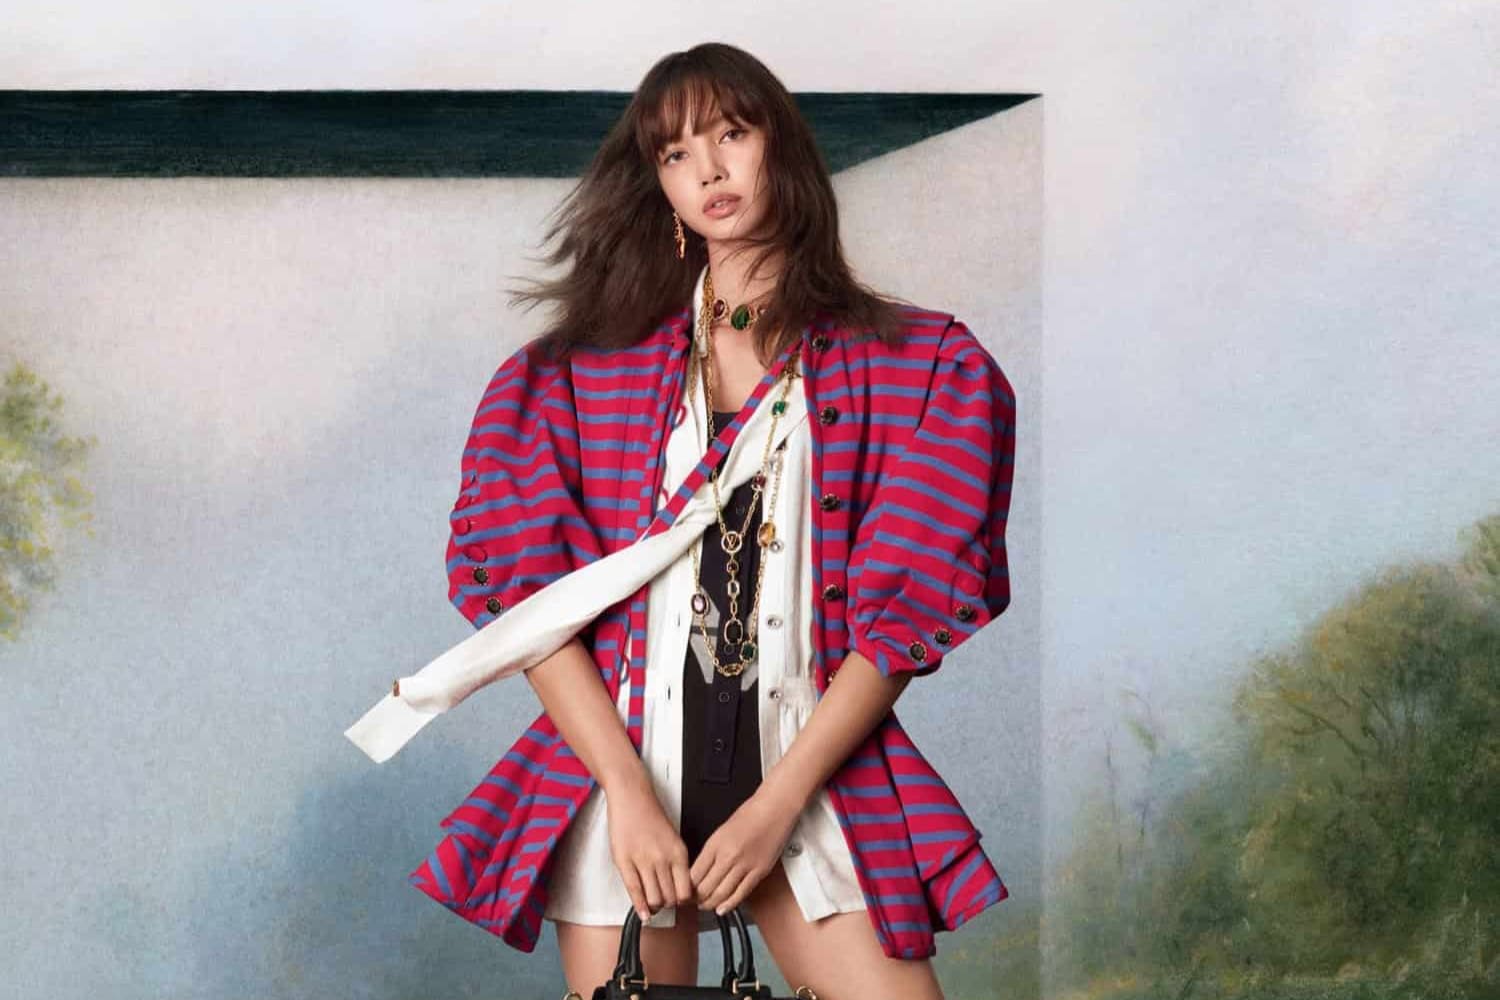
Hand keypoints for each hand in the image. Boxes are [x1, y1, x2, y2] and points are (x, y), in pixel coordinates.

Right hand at [604, 772, 693, 921]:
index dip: (684, 901)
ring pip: (654, 898)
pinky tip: (643, 914)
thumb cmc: (651, 815)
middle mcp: (663, 858)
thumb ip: (676, 861)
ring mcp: (643, 861)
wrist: (631, 797)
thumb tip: (679, 886)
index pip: (686, 890)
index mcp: (678, 852)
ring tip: (653, 904)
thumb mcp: (673, 837)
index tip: (680, 903)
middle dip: (669, 904)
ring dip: (655, 905)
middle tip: (665, 904)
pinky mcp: (624, 861)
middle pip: (671, 897)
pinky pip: (634, 891)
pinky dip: (640, 907)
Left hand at [691, 785, 802, 914]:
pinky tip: (723, 908)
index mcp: (715, 843)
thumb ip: (711, 851)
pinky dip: (730, 904)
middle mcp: (728, 855)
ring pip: (722, 893)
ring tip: (706, 906)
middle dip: (697, 899)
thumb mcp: (721, 830)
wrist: (774, 808)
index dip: (687, 887)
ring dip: (711, 903)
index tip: (686, 891)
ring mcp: (745, 865)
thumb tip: (700, 870)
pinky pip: (741, 893)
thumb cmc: (750, 814)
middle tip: (693, 902)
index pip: (694, 874)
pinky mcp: (759, 871)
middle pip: (705, 887)